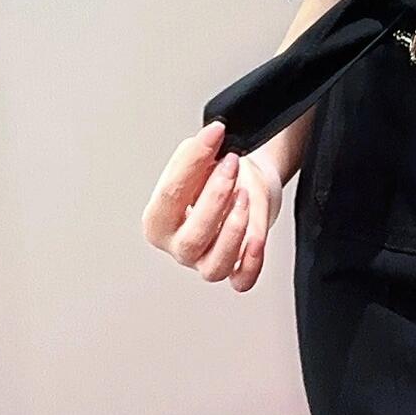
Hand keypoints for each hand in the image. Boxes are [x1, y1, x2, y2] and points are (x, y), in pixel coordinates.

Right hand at [141, 122, 281, 293]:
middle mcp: (179, 247)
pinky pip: (242, 280)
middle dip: (215, 198)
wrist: (242, 182)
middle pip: (191, 238)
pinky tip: (256, 239)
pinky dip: (252, 264)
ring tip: (243, 194)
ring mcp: (206, 262)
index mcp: (158, 222)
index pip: (169, 197)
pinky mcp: (235, 270)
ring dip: (233, 229)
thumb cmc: (213, 177)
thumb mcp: (200, 160)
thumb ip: (199, 153)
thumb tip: (211, 137)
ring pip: (215, 267)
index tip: (215, 134)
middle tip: (230, 165)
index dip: (193, 162)